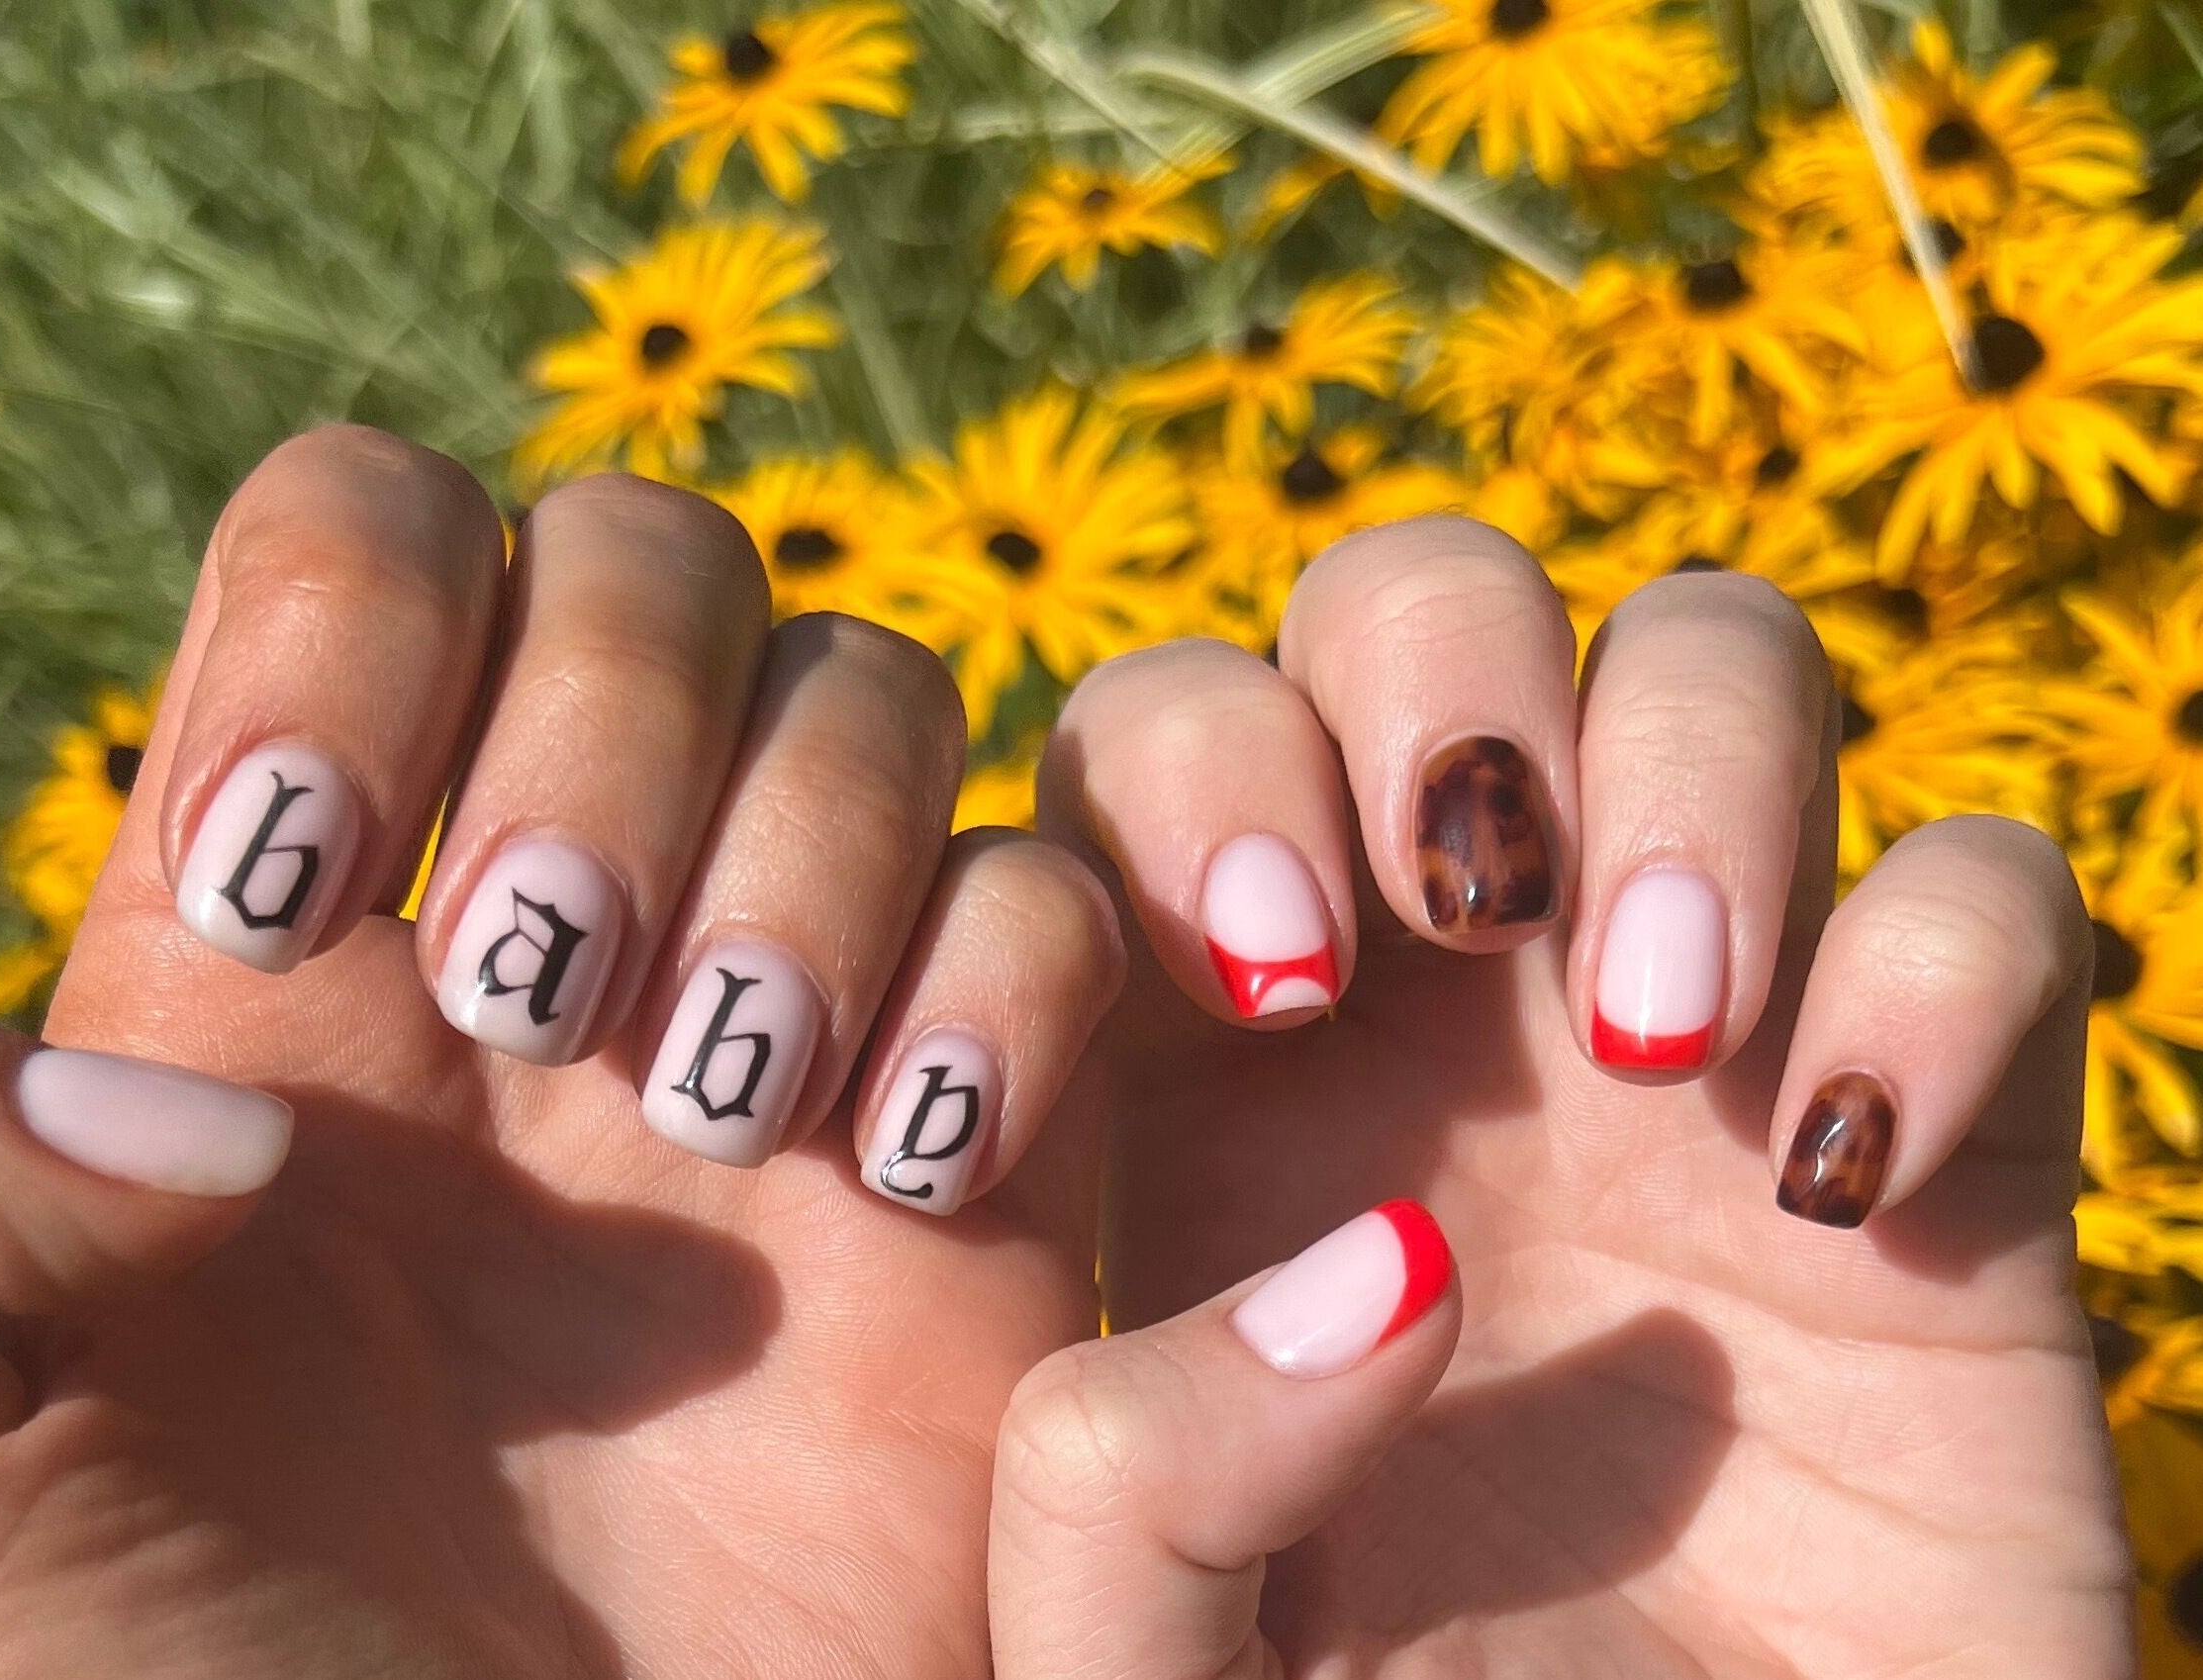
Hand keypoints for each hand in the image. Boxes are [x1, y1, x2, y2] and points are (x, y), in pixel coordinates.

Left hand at [0, 428, 1122, 1676]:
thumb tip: (141, 1008)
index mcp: (272, 958)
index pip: (371, 537)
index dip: (361, 617)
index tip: (305, 880)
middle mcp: (540, 951)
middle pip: (655, 557)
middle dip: (619, 716)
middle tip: (544, 1006)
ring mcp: (780, 1033)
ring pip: (872, 697)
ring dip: (811, 852)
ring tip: (720, 1109)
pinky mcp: (990, 1157)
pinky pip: (1053, 909)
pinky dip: (1006, 987)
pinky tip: (910, 1177)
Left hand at [993, 520, 2131, 1677]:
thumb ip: (1125, 1487)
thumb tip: (1372, 1258)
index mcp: (1213, 1079)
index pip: (1163, 739)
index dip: (1195, 779)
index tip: (1268, 991)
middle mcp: (1449, 1008)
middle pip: (1421, 607)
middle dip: (1436, 676)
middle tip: (1467, 910)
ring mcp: (1699, 1042)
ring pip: (1709, 663)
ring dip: (1690, 760)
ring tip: (1651, 1035)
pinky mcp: (1941, 1131)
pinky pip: (1988, 891)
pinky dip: (1943, 958)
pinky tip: (1847, 1177)